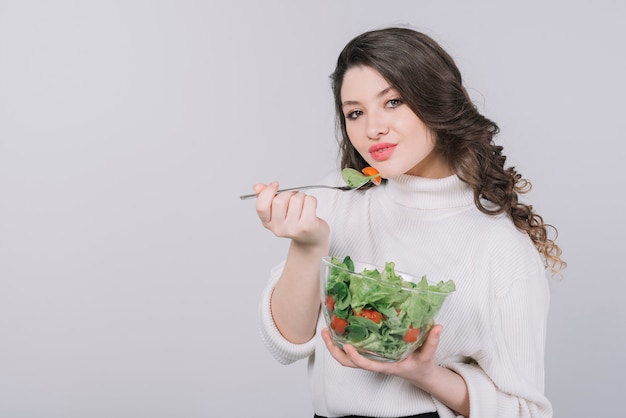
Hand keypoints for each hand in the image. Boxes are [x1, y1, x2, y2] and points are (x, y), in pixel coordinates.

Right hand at [253, 182, 329, 246]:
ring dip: (301, 196)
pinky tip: (310, 208)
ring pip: (296, 199)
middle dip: (288, 193)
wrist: (311, 236)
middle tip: (293, 198)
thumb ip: (266, 197)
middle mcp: (278, 228)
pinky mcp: (307, 226)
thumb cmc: (294, 220)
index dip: (267, 192)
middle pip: (280, 200)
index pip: (261, 206)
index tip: (275, 185)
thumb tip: (257, 187)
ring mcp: (293, 229)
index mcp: (267, 223)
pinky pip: (309, 201)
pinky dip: (311, 200)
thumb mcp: (277, 210)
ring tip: (302, 204)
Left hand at [320, 325, 443, 385]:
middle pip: (349, 363)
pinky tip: (339, 330)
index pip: (367, 365)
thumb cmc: (421, 366)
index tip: (347, 346)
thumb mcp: (428, 355)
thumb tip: (438, 326)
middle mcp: (375, 364)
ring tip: (327, 330)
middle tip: (326, 333)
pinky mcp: (370, 356)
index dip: (355, 357)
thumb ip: (432, 341)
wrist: (420, 375)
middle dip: (335, 351)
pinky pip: (353, 353)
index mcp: (387, 366)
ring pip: (347, 359)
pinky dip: (343, 344)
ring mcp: (371, 361)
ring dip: (334, 347)